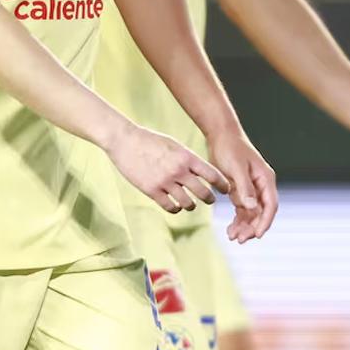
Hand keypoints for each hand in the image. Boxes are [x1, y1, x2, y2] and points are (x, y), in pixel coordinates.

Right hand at [108, 124, 229, 213]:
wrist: (124, 140)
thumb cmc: (149, 140)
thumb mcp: (173, 145)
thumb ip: (187, 159)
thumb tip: (201, 172)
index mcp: (186, 157)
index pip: (212, 175)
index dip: (222, 185)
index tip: (225, 190)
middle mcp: (178, 170)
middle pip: (204, 193)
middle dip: (210, 198)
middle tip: (210, 199)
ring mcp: (165, 182)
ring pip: (188, 203)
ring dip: (191, 205)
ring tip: (190, 204)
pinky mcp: (151, 190)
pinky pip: (170, 207)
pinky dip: (176, 208)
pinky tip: (175, 205)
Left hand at [208, 130, 277, 243]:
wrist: (220, 135)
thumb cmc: (230, 147)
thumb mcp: (236, 167)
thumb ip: (244, 187)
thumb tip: (252, 207)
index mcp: (265, 179)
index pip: (270, 205)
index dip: (265, 221)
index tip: (257, 235)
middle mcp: (261, 186)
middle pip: (261, 213)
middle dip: (252, 228)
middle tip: (239, 239)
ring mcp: (251, 189)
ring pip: (251, 214)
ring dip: (244, 226)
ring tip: (232, 237)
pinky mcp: (240, 190)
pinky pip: (242, 210)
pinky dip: (237, 220)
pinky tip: (230, 229)